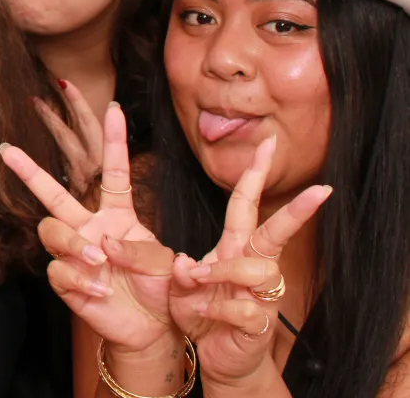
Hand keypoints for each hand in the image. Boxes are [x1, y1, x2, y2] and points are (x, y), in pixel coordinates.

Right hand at [0, 103, 176, 356]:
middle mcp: (90, 228)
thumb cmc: (160, 288)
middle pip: (54, 193)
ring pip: (51, 229)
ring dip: (74, 244)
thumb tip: (102, 243)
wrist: (152, 328)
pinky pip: (58, 270)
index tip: (113, 108)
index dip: (114, 141)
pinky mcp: (65, 281)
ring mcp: (75, 253)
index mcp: (118, 215)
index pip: (113, 172)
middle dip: (29, 171)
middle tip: (6, 149)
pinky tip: (98, 290)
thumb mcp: (163, 262)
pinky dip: (79, 279)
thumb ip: (137, 247)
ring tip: (99, 263)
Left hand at [168, 136, 330, 387]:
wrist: (215, 355)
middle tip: (319, 189)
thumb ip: (180, 269)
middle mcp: (252, 267)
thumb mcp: (181, 284)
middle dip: (297, 211)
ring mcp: (260, 296)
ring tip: (195, 281)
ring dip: (224, 271)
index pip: (245, 206)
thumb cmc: (201, 311)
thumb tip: (185, 263)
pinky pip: (244, 309)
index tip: (269, 144)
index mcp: (234, 249)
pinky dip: (217, 308)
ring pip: (259, 270)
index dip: (255, 175)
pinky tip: (200, 311)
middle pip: (276, 233)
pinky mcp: (259, 325)